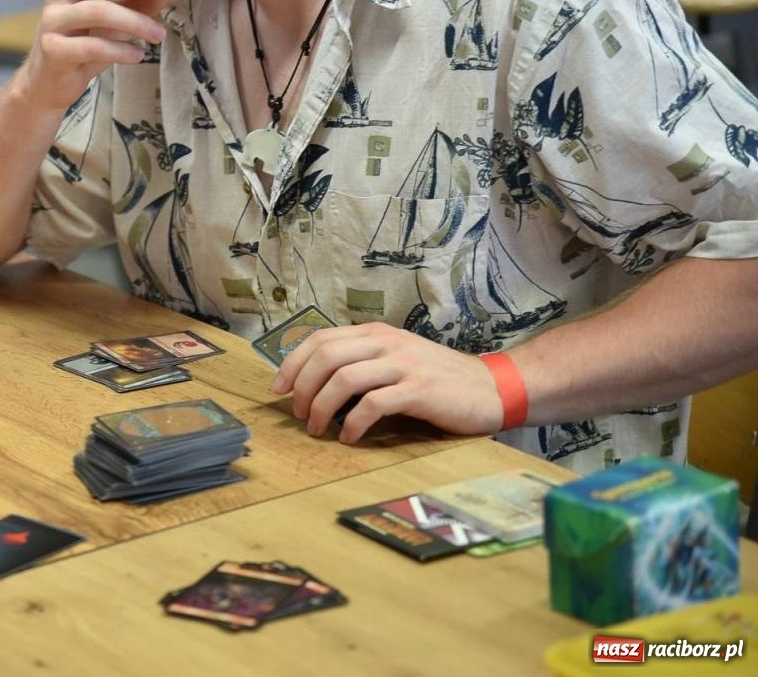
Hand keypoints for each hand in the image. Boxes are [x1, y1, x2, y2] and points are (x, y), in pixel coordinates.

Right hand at [18, 0, 177, 111]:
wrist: (48, 83)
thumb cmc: (85, 44)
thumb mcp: (115, 20)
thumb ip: (137, 3)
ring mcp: (53, 20)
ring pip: (99, 11)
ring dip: (136, 22)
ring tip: (159, 35)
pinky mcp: (52, 49)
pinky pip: (92, 46)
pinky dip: (120, 50)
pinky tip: (138, 55)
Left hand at [268, 322, 502, 442]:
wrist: (493, 388)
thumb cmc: (439, 380)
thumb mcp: (396, 359)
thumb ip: (363, 362)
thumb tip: (317, 383)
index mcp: (376, 333)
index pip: (320, 339)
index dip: (293, 362)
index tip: (278, 388)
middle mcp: (386, 343)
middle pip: (326, 356)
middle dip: (302, 387)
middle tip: (297, 414)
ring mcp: (403, 365)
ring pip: (344, 379)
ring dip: (321, 407)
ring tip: (316, 429)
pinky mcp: (419, 390)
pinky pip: (373, 405)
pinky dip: (353, 423)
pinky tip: (349, 437)